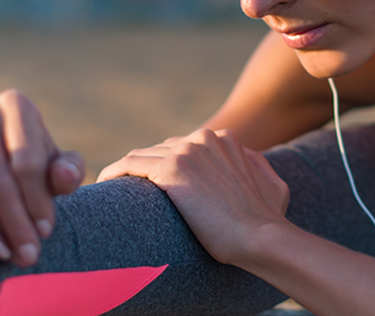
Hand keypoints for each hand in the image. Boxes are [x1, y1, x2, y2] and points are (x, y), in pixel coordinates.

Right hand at [0, 89, 84, 266]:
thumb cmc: (35, 167)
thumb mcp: (57, 167)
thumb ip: (68, 170)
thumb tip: (65, 175)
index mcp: (15, 106)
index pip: (26, 159)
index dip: (38, 197)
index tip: (46, 230)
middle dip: (17, 218)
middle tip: (31, 253)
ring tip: (18, 254)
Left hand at [98, 129, 289, 264]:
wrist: (261, 236)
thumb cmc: (267, 219)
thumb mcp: (270, 181)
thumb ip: (254, 164)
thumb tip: (249, 161)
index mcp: (224, 138)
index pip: (182, 146)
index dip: (167, 166)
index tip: (156, 187)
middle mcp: (203, 137)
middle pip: (160, 149)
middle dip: (147, 169)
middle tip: (134, 193)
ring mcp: (186, 150)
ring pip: (142, 156)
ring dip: (128, 174)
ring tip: (115, 195)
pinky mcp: (170, 168)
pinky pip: (128, 165)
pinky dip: (113, 174)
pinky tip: (104, 187)